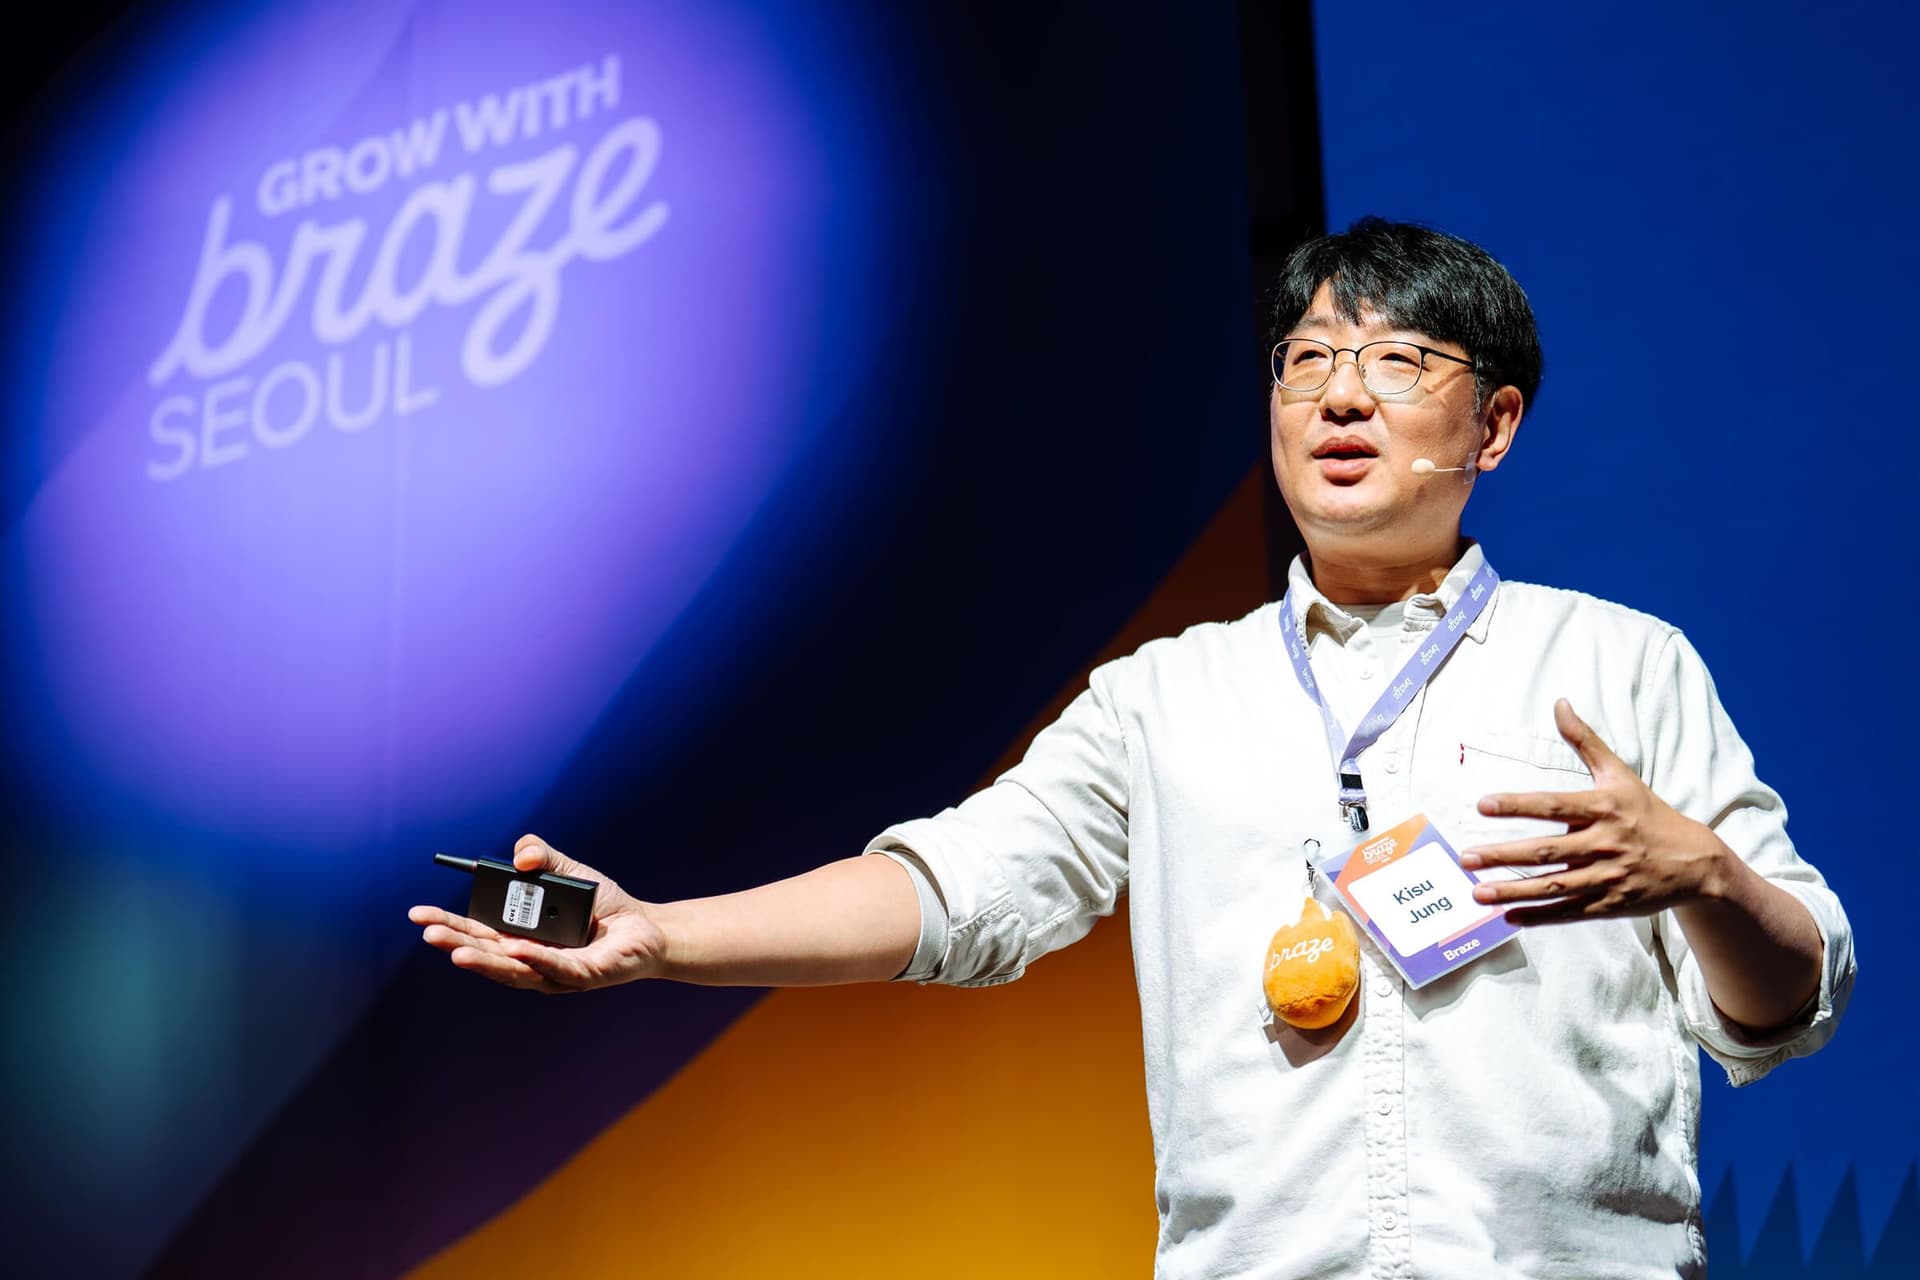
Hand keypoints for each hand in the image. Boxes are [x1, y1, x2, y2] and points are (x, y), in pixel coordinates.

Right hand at [407, 834, 668, 992]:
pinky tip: (519, 950)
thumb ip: (540, 856)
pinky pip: (560, 969)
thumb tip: (520, 858)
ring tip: (457, 952)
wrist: (645, 927)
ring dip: (487, 961)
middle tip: (427, 933)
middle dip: (456, 943)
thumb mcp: (567, 870)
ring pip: (516, 969)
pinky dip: (539, 960)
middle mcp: (530, 959)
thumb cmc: (601, 904)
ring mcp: (555, 972)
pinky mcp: (585, 977)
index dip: (447, 925)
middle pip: (488, 954)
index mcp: (518, 936)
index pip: (475, 933)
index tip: (418, 915)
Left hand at [1458, 699, 1733, 925]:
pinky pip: (1569, 913)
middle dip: (1504, 855)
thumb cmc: (1648, 813)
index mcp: (1603, 808)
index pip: (1553, 805)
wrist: (1695, 862)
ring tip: (1477, 893)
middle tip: (1466, 856)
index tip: (1482, 805)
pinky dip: (1539, 916)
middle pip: (1546, 850)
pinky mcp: (1610, 905)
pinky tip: (1509, 917)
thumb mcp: (1620, 774)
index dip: (1517, 805)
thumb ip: (1585, 741)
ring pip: (1554, 886)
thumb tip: (1559, 703)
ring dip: (1513, 892)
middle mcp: (1604, 843)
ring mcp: (1607, 877)